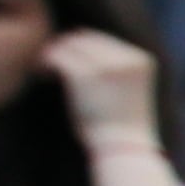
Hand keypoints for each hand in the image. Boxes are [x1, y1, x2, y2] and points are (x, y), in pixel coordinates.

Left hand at [41, 28, 164, 144]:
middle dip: (67, 47)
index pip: (104, 40)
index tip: (68, 60)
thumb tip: (78, 45)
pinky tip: (43, 74)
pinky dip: (46, 62)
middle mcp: (126, 58)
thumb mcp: (128, 88)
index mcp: (141, 60)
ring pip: (70, 45)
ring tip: (45, 69)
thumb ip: (114, 66)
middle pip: (86, 37)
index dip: (82, 47)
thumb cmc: (121, 124)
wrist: (123, 148)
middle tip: (51, 62)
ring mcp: (105, 66)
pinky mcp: (84, 76)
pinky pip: (58, 57)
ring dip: (54, 52)